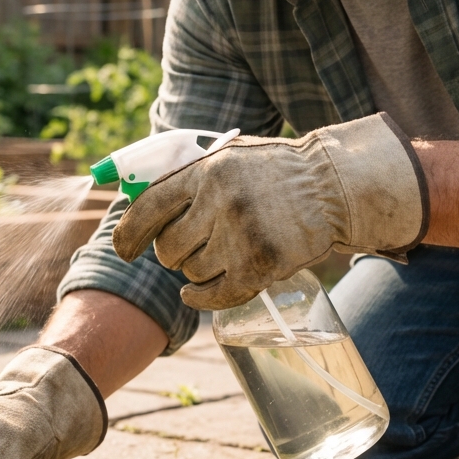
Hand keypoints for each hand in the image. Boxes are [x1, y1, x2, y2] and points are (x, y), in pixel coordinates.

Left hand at [112, 113, 428, 310]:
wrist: (334, 186)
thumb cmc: (275, 172)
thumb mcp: (229, 158)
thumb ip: (188, 179)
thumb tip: (136, 203)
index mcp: (205, 172)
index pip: (149, 208)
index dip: (129, 235)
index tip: (125, 251)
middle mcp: (220, 201)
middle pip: (168, 249)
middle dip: (173, 254)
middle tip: (190, 248)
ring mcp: (241, 235)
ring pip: (192, 273)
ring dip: (197, 272)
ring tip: (219, 256)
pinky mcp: (261, 265)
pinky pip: (214, 296)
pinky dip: (201, 299)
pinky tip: (197, 294)